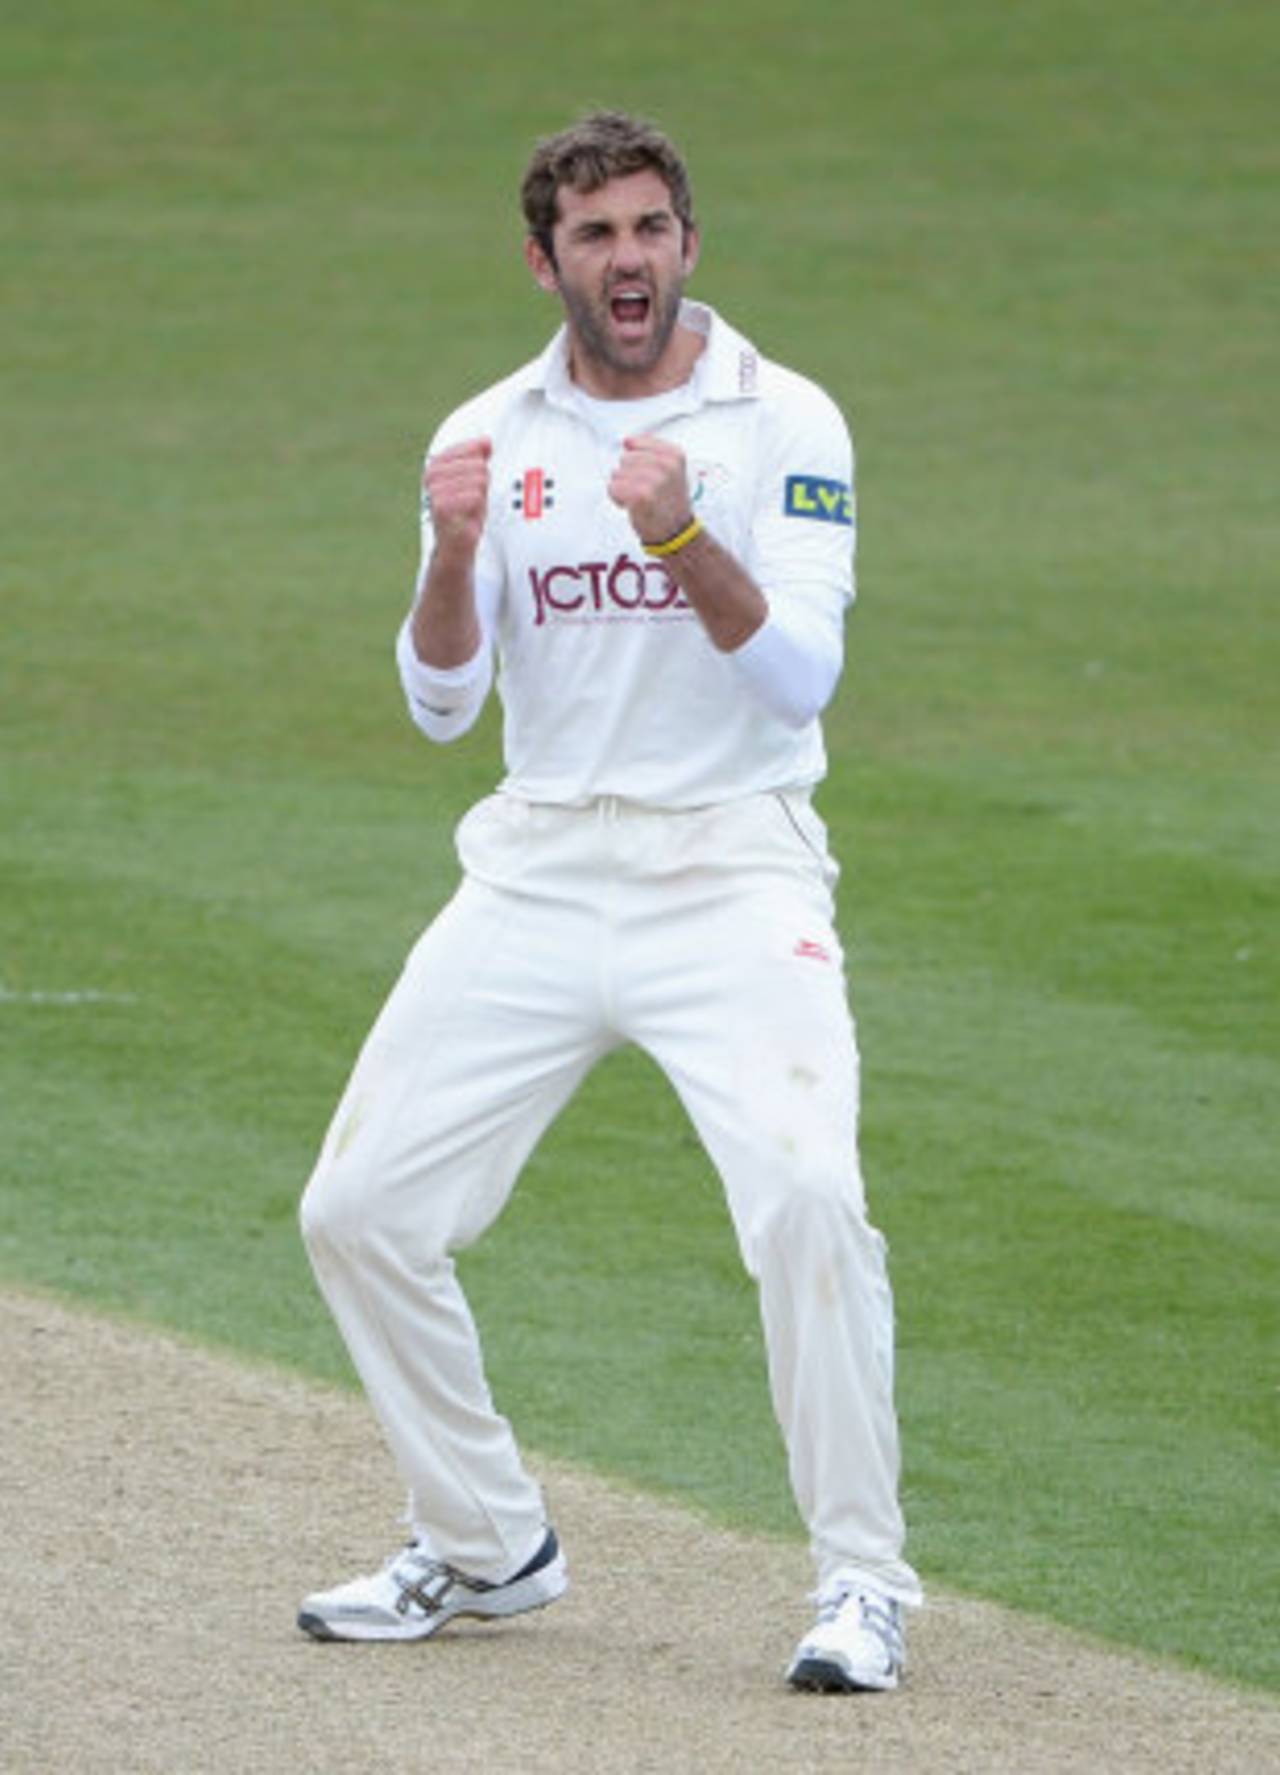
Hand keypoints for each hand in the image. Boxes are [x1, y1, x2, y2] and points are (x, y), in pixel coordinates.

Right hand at [424, 437, 491, 557]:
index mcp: (437, 463)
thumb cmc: (465, 511)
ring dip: (480, 499)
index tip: (474, 484)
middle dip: (482, 486)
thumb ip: (480, 457)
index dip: (482, 466)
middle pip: (479, 466)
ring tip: (469, 510)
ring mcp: (435, 490)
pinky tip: (467, 518)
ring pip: (479, 481)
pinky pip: (475, 496)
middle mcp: (432, 474)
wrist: (455, 544)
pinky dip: (477, 509)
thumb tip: (487, 441)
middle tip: (471, 502)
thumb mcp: (475, 480)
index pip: (472, 449)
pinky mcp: (441, 507)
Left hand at [608, 434, 691, 546]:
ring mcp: (654, 480)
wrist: (675, 530)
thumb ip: (648, 450)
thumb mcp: (670, 469)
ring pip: (617, 473)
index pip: (635, 443)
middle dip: (628, 474)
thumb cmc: (668, 501)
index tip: (645, 472)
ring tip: (639, 498)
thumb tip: (627, 441)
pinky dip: (618, 498)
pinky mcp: (641, 496)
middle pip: (625, 458)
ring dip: (623, 487)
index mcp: (674, 455)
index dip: (635, 459)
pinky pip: (613, 488)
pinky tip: (632, 505)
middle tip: (644, 490)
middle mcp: (666, 466)